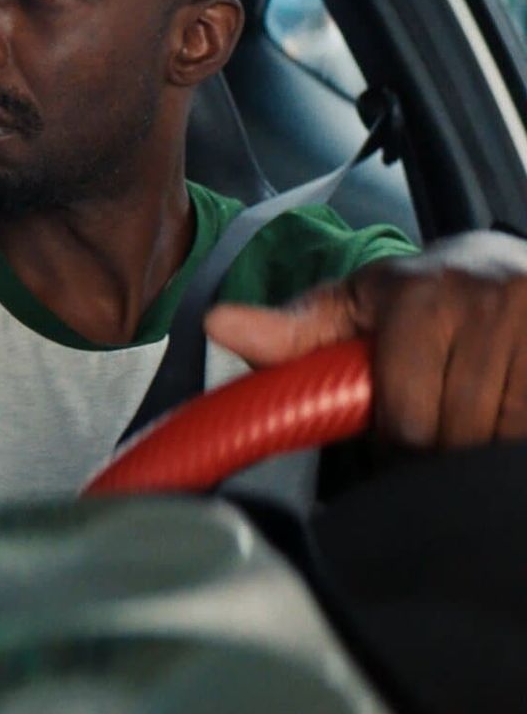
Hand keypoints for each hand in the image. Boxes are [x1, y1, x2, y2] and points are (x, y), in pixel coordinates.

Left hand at [206, 232, 526, 447]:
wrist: (513, 261)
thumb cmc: (427, 293)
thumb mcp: (357, 304)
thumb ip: (293, 330)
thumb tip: (218, 325)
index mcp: (422, 298)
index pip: (406, 420)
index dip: (398, 448)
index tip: (399, 445)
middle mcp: (488, 304)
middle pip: (456, 435)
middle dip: (442, 452)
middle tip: (440, 435)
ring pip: (504, 438)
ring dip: (487, 449)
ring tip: (475, 422)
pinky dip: (518, 440)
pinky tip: (508, 421)